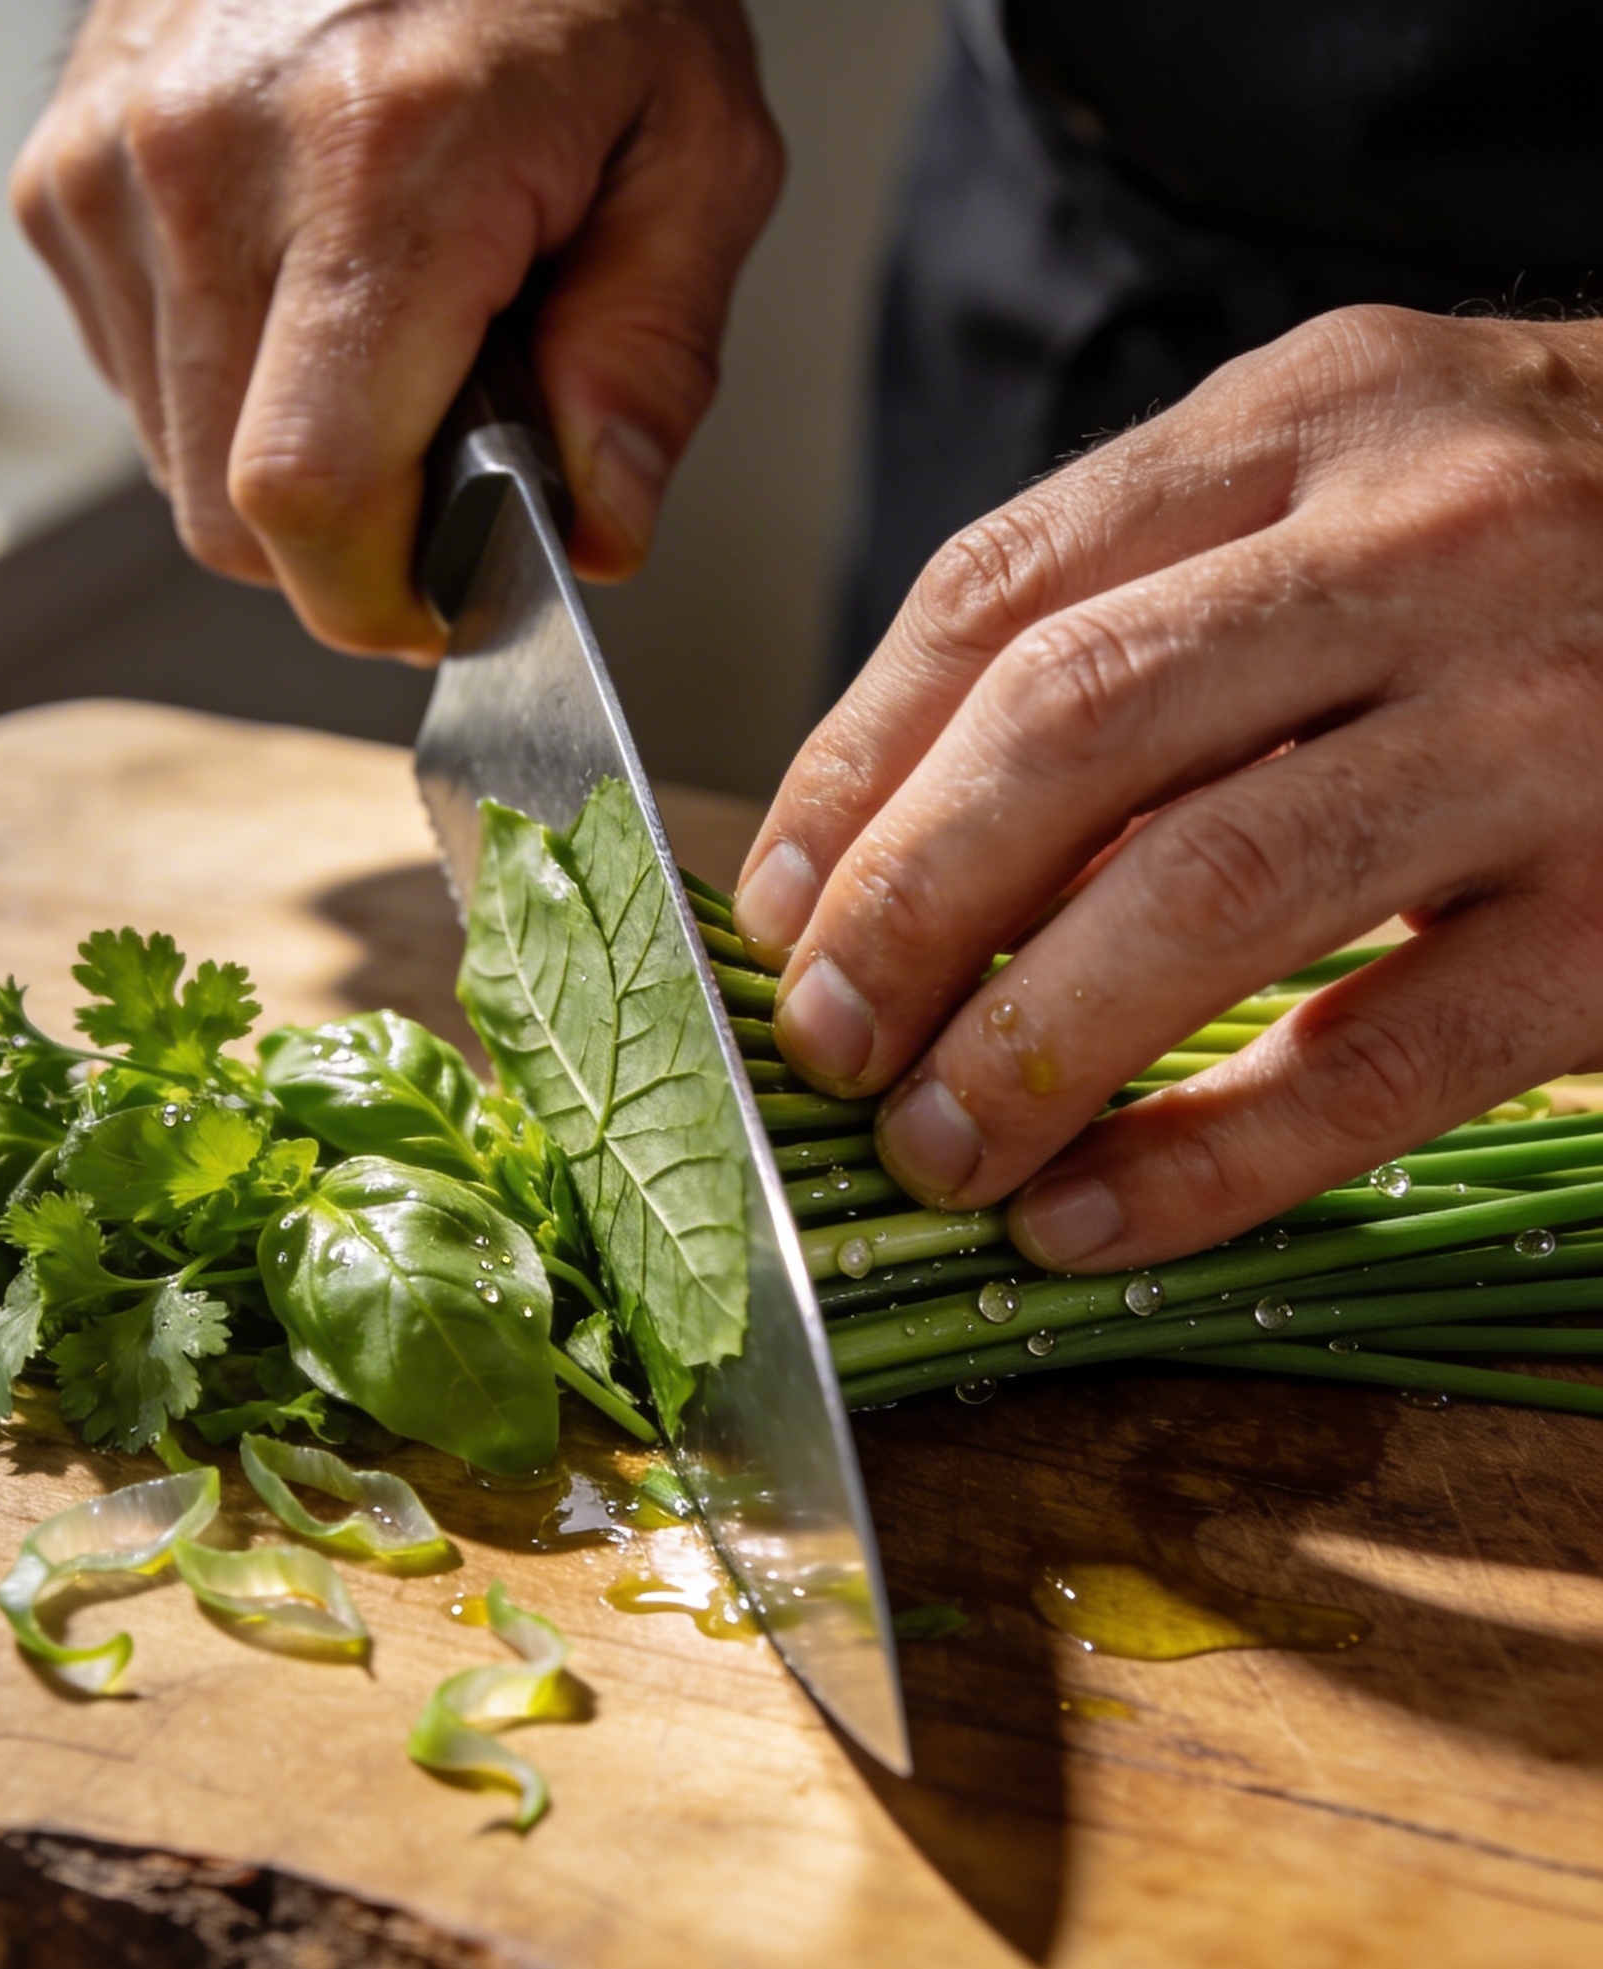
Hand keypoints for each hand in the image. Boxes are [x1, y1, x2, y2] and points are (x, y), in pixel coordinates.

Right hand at [11, 0, 781, 660]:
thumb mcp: (693, 143)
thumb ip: (653, 356)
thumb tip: (597, 530)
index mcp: (376, 164)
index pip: (310, 497)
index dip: (379, 593)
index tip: (445, 596)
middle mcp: (205, 161)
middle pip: (230, 512)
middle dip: (347, 543)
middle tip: (445, 460)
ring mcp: (109, 166)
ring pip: (176, 463)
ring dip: (287, 465)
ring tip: (383, 344)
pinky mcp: (62, 174)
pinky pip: (139, 378)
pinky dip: (227, 390)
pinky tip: (305, 300)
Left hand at [735, 307, 1602, 1269]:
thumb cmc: (1552, 549)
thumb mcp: (1351, 486)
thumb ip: (1150, 608)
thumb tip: (892, 831)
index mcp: (1310, 420)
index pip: (997, 593)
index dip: (850, 770)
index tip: (772, 902)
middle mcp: (1424, 542)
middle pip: (1070, 732)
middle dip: (904, 911)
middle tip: (823, 1039)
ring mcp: (1545, 722)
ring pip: (1206, 892)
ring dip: (1025, 1048)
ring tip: (930, 1148)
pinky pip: (1377, 1057)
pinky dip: (1205, 1159)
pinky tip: (1092, 1219)